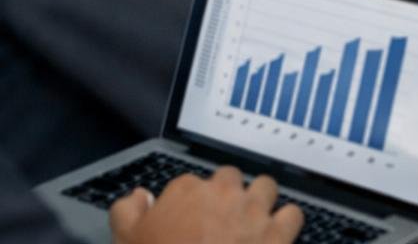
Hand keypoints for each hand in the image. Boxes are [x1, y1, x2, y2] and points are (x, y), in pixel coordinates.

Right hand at [109, 167, 301, 243]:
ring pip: (265, 187)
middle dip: (226, 196)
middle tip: (218, 223)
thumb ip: (128, 212)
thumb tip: (139, 195)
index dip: (188, 205)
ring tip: (250, 223)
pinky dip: (286, 223)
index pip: (189, 184)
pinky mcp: (279, 231)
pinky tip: (276, 236)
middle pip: (230, 179)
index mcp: (186, 189)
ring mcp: (254, 209)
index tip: (186, 223)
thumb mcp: (125, 240)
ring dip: (259, 202)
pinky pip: (292, 214)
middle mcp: (223, 191)